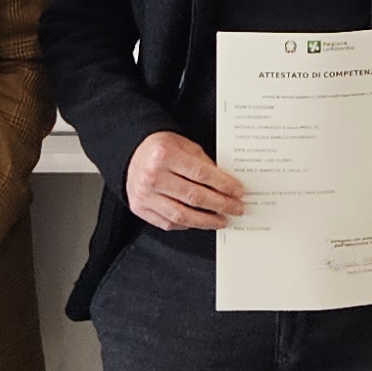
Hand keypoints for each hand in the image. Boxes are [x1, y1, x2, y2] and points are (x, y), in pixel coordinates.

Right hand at [127, 130, 246, 231]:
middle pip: (194, 197)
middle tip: (236, 208)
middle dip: (221, 205)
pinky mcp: (140, 209)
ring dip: (206, 221)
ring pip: (182, 215)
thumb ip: (204, 163)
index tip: (238, 191)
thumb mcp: (184, 145)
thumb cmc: (161, 148)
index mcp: (165, 154)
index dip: (224, 185)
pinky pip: (168, 223)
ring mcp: (145, 195)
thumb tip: (227, 184)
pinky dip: (187, 225)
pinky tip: (200, 221)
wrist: (132, 153)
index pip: (201, 174)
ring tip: (222, 219)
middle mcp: (152, 176)